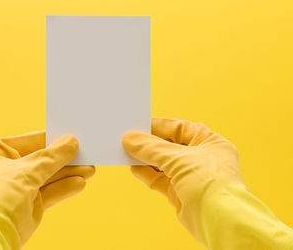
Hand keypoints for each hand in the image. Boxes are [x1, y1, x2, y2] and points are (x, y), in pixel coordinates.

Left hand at [0, 131, 94, 244]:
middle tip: (87, 153)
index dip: (53, 139)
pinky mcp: (30, 203)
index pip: (31, 141)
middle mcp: (8, 168)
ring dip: (69, 173)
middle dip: (65, 159)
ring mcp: (19, 187)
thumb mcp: (28, 171)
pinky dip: (64, 188)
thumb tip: (71, 142)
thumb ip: (52, 157)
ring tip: (90, 169)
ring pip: (49, 176)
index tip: (73, 136)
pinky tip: (80, 183)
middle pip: (42, 159)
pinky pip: (50, 192)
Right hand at [122, 117, 244, 240]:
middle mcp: (202, 158)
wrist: (221, 222)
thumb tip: (130, 139)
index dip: (157, 126)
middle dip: (149, 144)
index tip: (136, 125)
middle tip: (128, 139)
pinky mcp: (181, 193)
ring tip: (126, 153)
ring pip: (162, 163)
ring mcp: (191, 177)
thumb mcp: (177, 158)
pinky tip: (134, 168)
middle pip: (169, 146)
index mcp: (210, 142)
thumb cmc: (211, 184)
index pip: (179, 128)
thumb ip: (151, 147)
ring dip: (145, 159)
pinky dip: (147, 174)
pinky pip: (160, 180)